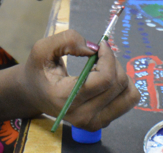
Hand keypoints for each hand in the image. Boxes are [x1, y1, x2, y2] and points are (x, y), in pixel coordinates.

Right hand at [22, 30, 139, 129]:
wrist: (34, 94)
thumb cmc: (38, 70)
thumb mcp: (43, 48)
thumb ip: (67, 40)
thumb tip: (94, 47)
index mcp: (66, 98)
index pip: (104, 79)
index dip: (108, 56)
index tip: (101, 44)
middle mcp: (83, 116)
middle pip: (118, 84)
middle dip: (113, 61)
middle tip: (99, 52)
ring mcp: (94, 123)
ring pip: (128, 94)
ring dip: (120, 73)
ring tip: (102, 66)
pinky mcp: (102, 123)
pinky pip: (127, 101)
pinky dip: (122, 85)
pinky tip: (105, 79)